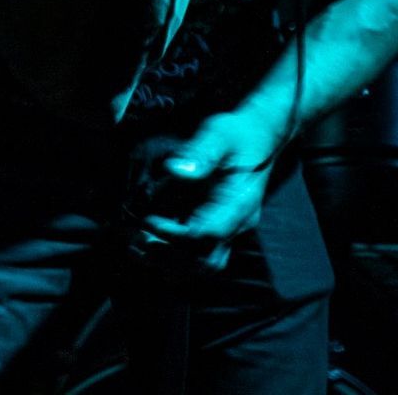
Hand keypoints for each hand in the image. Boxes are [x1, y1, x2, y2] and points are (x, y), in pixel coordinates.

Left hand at [133, 110, 278, 271]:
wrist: (260, 137)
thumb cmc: (238, 133)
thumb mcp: (220, 133)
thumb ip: (201, 151)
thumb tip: (173, 169)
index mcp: (239, 202)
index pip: (209, 233)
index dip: (176, 235)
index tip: (150, 221)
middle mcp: (237, 223)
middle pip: (205, 260)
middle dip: (168, 255)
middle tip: (137, 238)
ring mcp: (231, 230)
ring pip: (203, 265)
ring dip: (169, 262)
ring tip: (138, 245)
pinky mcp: (221, 230)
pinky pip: (200, 257)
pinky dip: (174, 257)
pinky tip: (150, 242)